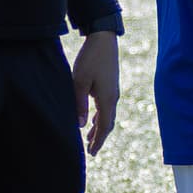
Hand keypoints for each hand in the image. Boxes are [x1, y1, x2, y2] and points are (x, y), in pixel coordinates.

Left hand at [73, 30, 121, 155]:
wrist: (103, 40)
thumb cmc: (90, 59)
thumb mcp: (79, 82)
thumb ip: (79, 104)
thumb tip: (79, 125)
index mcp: (107, 100)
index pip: (104, 127)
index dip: (98, 141)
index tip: (92, 153)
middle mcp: (113, 98)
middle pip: (108, 124)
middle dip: (99, 138)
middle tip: (91, 150)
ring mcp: (113, 92)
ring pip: (107, 116)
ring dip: (98, 128)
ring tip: (89, 138)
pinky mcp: (110, 86)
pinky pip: (106, 107)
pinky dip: (100, 117)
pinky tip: (92, 119)